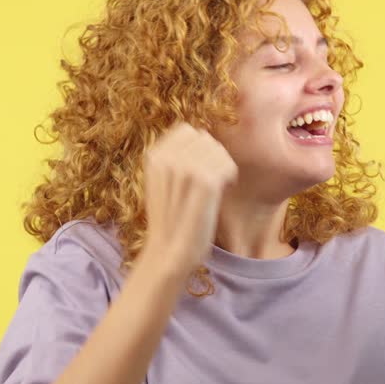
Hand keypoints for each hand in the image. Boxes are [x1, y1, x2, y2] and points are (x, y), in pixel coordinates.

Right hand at [139, 122, 238, 277]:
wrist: (168, 253)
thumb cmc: (171, 219)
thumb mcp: (163, 181)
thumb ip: (176, 158)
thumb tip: (203, 137)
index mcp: (153, 155)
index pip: (187, 130)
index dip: (199, 147)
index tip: (200, 167)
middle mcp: (166, 158)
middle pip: (205, 138)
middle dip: (213, 156)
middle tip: (213, 179)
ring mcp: (185, 169)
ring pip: (218, 150)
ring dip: (223, 166)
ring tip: (218, 186)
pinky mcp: (204, 182)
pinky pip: (227, 165)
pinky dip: (231, 176)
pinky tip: (225, 190)